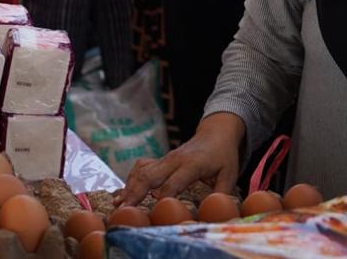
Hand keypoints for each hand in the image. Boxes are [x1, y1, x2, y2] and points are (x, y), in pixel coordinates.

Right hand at [119, 112, 242, 204]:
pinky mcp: (160, 160)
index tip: (153, 213)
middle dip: (135, 193)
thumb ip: (222, 193)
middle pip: (149, 176)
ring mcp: (165, 159)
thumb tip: (215, 212)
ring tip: (117, 203)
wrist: (215, 132)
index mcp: (191, 164)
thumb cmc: (224, 155)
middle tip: (123, 209)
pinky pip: (141, 167)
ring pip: (141, 171)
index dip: (163, 198)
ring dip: (128, 187)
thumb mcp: (229, 174)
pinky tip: (124, 193)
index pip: (172, 183)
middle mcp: (174, 160)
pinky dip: (131, 179)